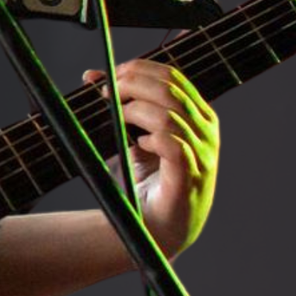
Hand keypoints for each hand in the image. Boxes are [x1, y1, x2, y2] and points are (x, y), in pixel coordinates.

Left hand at [83, 60, 219, 256]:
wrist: (152, 226)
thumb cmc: (145, 178)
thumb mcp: (129, 134)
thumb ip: (118, 104)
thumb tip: (90, 75)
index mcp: (197, 114)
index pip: (174, 76)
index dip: (140, 69)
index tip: (111, 74)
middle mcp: (205, 130)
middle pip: (171, 89)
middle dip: (133, 84)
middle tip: (107, 93)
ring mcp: (202, 153)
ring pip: (170, 114)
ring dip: (135, 109)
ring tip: (116, 117)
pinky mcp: (190, 176)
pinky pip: (174, 145)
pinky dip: (153, 138)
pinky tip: (138, 144)